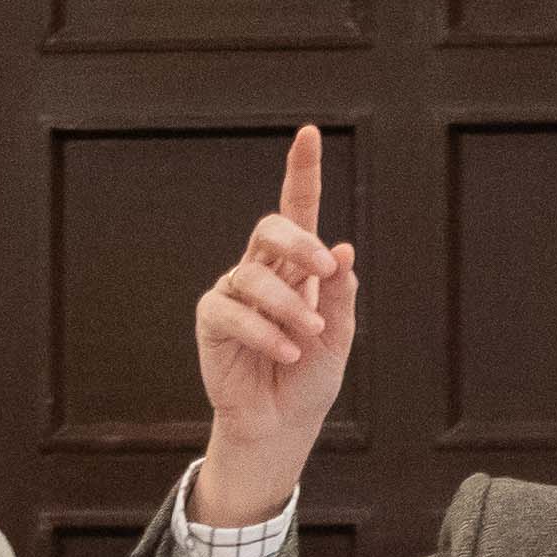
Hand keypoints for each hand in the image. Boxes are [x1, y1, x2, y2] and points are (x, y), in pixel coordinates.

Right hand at [182, 126, 360, 531]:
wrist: (282, 423)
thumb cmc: (309, 376)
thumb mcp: (340, 333)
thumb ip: (340, 293)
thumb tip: (344, 249)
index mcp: (297, 266)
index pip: (298, 210)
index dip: (302, 171)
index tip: (309, 133)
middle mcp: (263, 271)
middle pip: (271, 229)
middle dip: (299, 240)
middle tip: (326, 268)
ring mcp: (234, 294)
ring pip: (254, 276)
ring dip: (289, 306)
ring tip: (308, 335)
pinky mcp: (212, 322)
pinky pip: (232, 313)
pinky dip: (264, 332)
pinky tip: (286, 350)